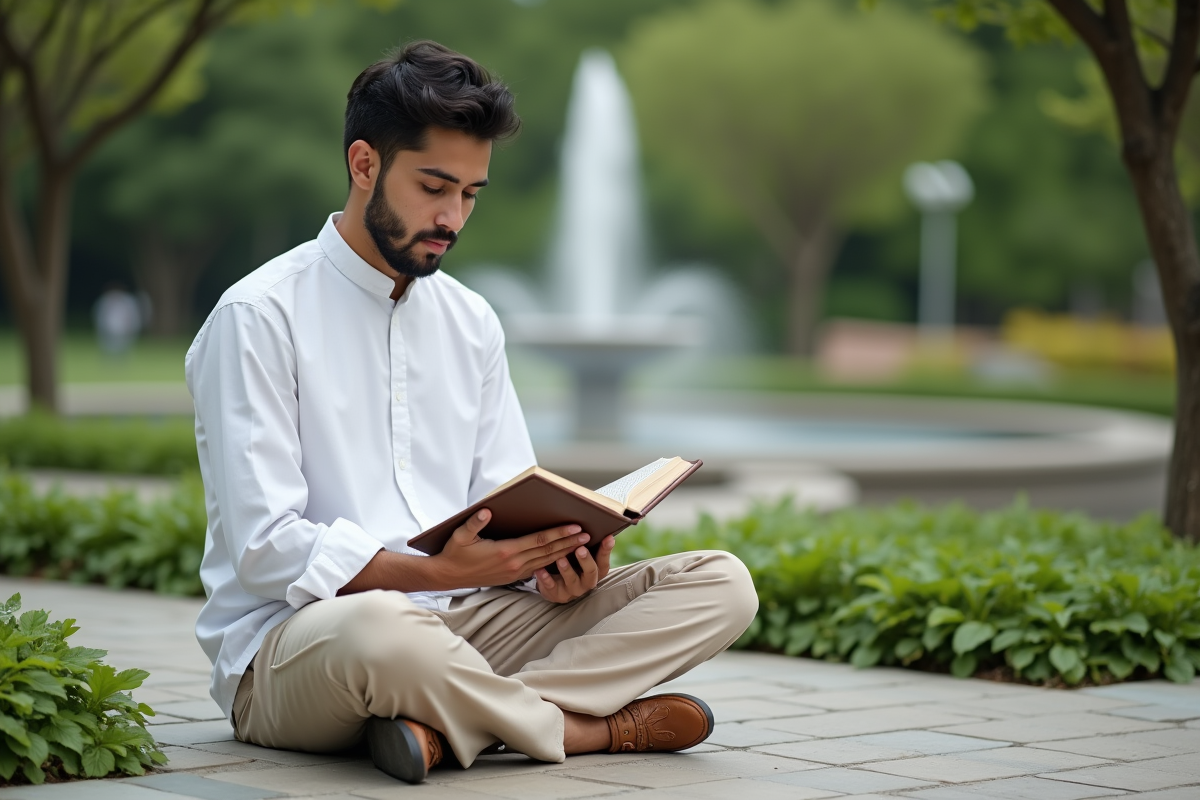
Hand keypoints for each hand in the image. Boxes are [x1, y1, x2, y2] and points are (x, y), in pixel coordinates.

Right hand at [431, 509, 590, 588]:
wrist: (448, 576)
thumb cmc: (454, 553)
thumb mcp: (460, 535)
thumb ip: (474, 522)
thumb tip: (486, 510)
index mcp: (505, 551)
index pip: (539, 541)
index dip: (558, 534)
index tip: (575, 527)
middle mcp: (514, 563)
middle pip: (548, 552)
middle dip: (569, 543)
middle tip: (588, 535)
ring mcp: (515, 572)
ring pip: (546, 561)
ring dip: (565, 553)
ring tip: (582, 545)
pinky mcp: (513, 577)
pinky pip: (538, 569)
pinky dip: (553, 562)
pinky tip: (563, 557)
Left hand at [535, 535, 614, 602]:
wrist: (557, 588)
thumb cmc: (573, 566)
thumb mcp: (583, 558)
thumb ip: (588, 546)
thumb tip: (595, 525)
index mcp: (596, 572)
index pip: (604, 562)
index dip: (606, 550)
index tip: (608, 537)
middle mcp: (587, 582)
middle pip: (591, 572)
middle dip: (586, 560)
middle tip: (580, 548)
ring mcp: (572, 590)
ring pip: (571, 580)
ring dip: (566, 569)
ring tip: (560, 558)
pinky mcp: (557, 594)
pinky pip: (551, 587)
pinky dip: (545, 578)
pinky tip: (540, 570)